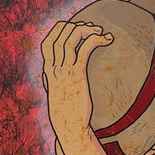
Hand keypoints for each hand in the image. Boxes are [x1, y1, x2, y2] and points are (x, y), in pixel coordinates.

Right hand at [41, 21, 112, 140]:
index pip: (47, 42)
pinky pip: (84, 49)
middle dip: (76, 26)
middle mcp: (54, 68)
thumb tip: (58, 75)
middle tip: (92, 29)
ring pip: (71, 38)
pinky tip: (107, 39)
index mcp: (48, 71)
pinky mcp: (77, 75)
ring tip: (101, 32)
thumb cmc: (66, 112)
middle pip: (60, 35)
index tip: (74, 28)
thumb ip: (55, 81)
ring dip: (87, 30)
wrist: (69, 128)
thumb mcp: (56, 94)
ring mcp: (64, 71)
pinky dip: (96, 39)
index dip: (60, 29)